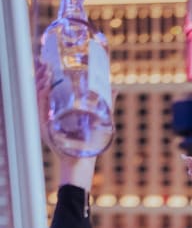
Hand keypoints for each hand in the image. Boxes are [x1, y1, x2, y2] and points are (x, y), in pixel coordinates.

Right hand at [35, 59, 95, 190]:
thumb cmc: (88, 145)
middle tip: (45, 64)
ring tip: (46, 71)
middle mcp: (50, 116)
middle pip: (41, 90)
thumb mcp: (98, 120)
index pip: (48, 89)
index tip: (48, 63)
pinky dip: (42, 97)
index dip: (46, 75)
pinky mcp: (47, 128)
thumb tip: (115, 88)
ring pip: (39, 97)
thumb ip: (105, 104)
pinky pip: (41, 110)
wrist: (81, 164)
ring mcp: (47, 122)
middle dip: (42, 75)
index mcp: (58, 112)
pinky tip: (44, 87)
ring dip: (41, 82)